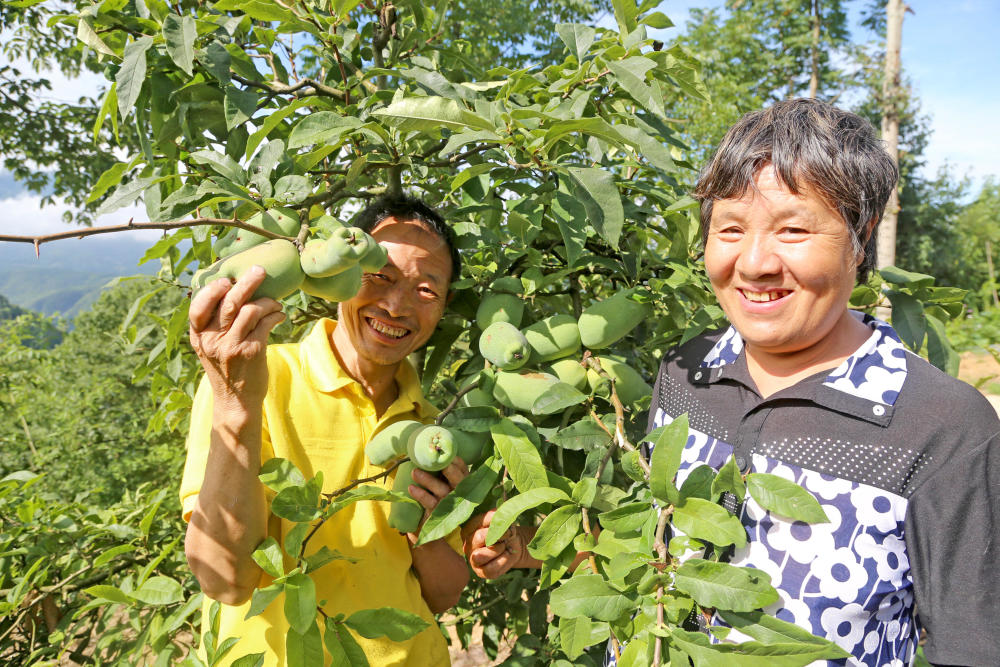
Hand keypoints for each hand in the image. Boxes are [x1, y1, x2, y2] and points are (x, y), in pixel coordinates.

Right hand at [188, 266, 284, 409]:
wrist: (236, 401)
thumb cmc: (226, 369)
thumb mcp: (210, 347)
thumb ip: (214, 324)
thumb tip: (230, 289)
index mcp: (199, 336)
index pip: (198, 307)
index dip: (211, 290)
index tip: (226, 280)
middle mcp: (212, 340)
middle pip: (229, 302)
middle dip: (247, 282)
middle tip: (259, 271)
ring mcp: (232, 346)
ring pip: (250, 310)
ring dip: (267, 302)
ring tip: (275, 304)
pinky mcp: (252, 351)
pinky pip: (266, 323)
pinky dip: (275, 315)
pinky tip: (280, 316)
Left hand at [405, 457, 468, 544]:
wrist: (433, 528)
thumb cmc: (440, 497)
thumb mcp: (446, 483)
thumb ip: (444, 471)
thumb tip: (431, 450)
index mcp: (463, 483)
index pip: (463, 469)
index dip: (455, 461)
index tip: (444, 452)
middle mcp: (459, 493)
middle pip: (457, 479)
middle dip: (449, 469)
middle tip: (436, 461)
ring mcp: (449, 503)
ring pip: (441, 490)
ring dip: (427, 480)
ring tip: (414, 472)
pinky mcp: (437, 513)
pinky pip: (429, 502)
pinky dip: (420, 495)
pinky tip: (411, 488)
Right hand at [461, 510, 534, 579]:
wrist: (512, 547)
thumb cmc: (504, 532)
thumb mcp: (503, 521)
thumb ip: (500, 516)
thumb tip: (503, 507)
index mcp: (469, 528)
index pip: (480, 521)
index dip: (495, 520)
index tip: (506, 520)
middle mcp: (467, 544)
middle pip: (479, 537)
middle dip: (498, 535)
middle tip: (508, 534)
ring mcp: (472, 559)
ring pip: (480, 556)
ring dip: (498, 549)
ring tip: (505, 546)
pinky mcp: (481, 572)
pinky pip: (491, 569)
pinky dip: (503, 561)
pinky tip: (507, 554)